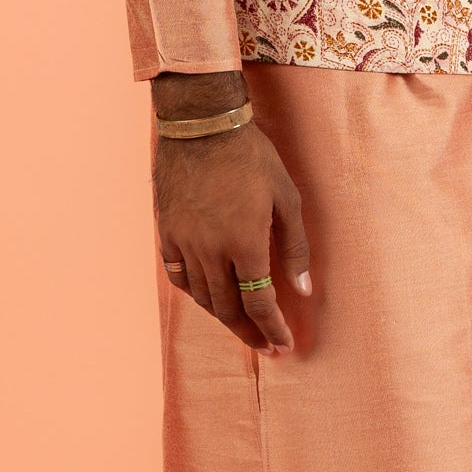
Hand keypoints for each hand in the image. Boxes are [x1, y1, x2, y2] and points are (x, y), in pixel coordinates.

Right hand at [154, 102, 311, 351]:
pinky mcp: (167, 232)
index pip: (259, 304)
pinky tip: (208, 296)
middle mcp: (211, 250)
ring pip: (203, 297)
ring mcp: (184, 243)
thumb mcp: (286, 198)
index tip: (283, 345)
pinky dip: (195, 293)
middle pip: (229, 309)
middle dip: (249, 333)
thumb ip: (295, 248)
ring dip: (224, 317)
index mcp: (244, 243)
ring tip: (241, 325)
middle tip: (265, 345)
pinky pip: (178, 276)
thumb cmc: (251, 156)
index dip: (272, 329)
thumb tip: (304, 289)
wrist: (202, 126)